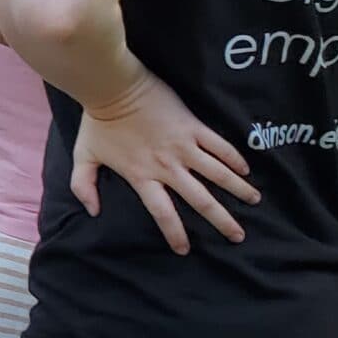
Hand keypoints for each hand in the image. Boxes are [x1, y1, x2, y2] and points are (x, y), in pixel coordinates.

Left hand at [70, 71, 260, 255]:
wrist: (113, 87)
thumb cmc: (97, 122)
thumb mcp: (83, 157)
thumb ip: (84, 186)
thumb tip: (91, 211)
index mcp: (143, 176)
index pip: (163, 213)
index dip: (175, 234)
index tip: (185, 249)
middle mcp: (168, 167)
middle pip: (201, 200)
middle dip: (222, 220)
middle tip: (238, 236)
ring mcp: (183, 146)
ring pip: (218, 174)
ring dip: (239, 189)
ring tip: (254, 201)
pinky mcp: (193, 127)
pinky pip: (220, 146)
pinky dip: (235, 158)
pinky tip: (246, 170)